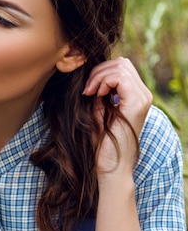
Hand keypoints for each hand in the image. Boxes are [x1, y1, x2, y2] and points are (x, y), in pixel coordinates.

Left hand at [83, 57, 152, 176]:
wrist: (110, 167)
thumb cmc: (102, 144)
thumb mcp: (97, 113)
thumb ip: (98, 94)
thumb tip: (91, 77)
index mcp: (135, 97)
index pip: (121, 67)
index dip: (101, 72)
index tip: (87, 90)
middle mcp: (143, 95)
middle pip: (122, 63)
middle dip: (99, 71)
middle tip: (87, 90)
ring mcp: (142, 98)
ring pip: (121, 66)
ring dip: (99, 76)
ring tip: (90, 93)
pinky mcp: (137, 103)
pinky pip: (120, 76)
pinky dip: (104, 81)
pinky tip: (96, 95)